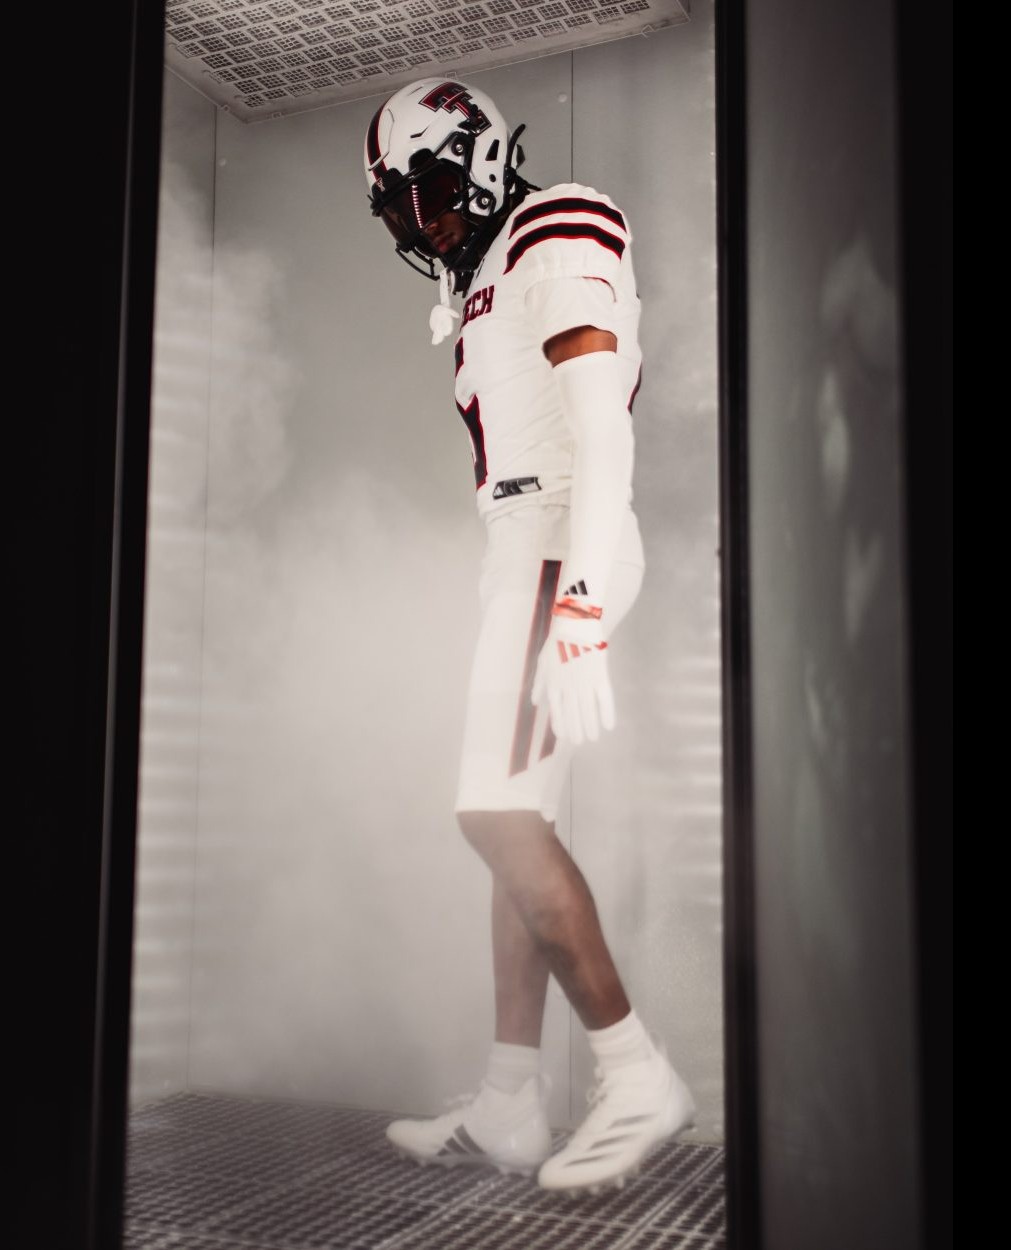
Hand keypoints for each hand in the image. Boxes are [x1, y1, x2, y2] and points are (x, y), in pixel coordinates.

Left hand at [532, 601, 613, 744]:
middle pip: (573, 713)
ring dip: (590, 726)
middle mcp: (569, 687)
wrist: (575, 624)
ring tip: (593, 738)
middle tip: (580, 741)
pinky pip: (604, 698)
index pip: (557, 710)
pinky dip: (607, 713)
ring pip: (588, 710)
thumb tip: (534, 702)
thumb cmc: (557, 642)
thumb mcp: (543, 663)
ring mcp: (585, 682)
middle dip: (576, 729)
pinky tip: (609, 726)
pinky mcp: (600, 675)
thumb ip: (539, 684)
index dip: (560, 725)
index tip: (564, 737)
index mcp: (554, 684)